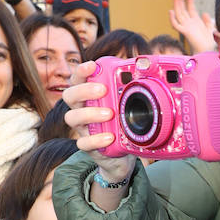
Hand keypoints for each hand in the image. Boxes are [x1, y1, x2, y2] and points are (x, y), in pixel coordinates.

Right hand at [62, 60, 136, 184]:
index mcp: (89, 96)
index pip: (77, 79)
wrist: (123, 154)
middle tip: (103, 90)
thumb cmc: (123, 122)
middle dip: (84, 90)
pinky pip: (84, 143)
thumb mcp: (128, 104)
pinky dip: (95, 139)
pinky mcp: (88, 146)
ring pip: (72, 118)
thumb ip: (132, 88)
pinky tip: (110, 137)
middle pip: (70, 95)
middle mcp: (81, 109)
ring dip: (90, 113)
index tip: (92, 65)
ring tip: (109, 114)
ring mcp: (83, 128)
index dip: (81, 71)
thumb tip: (150, 67)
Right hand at [169, 0, 214, 53]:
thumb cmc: (210, 43)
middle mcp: (190, 24)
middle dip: (181, 0)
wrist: (209, 52)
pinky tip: (171, 11)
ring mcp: (186, 27)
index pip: (191, 9)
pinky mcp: (185, 32)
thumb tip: (205, 13)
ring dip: (177, 5)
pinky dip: (172, 19)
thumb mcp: (211, 29)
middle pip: (183, 9)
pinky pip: (176, 25)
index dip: (190, 1)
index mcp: (196, 22)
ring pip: (179, 14)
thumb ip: (208, 21)